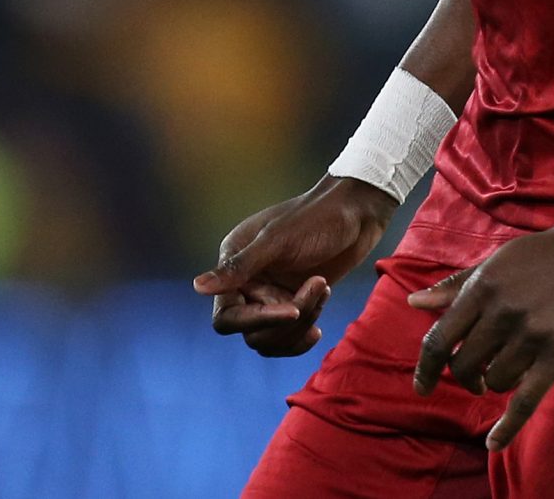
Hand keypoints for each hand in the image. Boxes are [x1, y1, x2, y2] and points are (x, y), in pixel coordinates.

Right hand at [194, 175, 395, 356]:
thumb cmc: (316, 217)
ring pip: (272, 339)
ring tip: (323, 289)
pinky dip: (304, 333)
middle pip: (253, 333)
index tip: (293, 311)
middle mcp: (248, 283)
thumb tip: (197, 287)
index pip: (227, 316)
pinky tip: (321, 317)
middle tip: (317, 286)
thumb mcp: (278, 241)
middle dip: (289, 320)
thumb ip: (239, 267)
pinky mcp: (293, 302)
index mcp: (235, 263)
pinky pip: (288, 337)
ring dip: (302, 324)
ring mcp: (271, 295)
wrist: (356, 213)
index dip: (258, 321)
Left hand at [408, 201, 553, 449]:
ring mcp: (532, 335)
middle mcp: (503, 312)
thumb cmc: (548, 254)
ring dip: (496, 382)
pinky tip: (493, 443)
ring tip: (511, 368)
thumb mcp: (497, 261)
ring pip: (496, 381)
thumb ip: (455, 286)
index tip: (422, 385)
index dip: (426, 368)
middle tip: (478, 376)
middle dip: (466, 377)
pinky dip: (507, 426)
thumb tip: (413, 302)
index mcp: (483, 287)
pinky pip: (526, 401)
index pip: (439, 339)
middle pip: (464, 365)